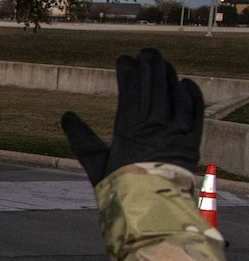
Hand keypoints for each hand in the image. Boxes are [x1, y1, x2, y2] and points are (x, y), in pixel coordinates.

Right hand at [61, 48, 203, 185]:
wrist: (150, 208)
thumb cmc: (119, 187)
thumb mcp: (95, 164)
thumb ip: (81, 139)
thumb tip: (66, 115)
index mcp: (130, 128)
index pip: (131, 89)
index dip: (128, 71)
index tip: (123, 59)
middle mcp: (155, 125)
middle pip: (155, 85)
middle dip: (150, 65)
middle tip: (144, 52)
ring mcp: (177, 131)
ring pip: (174, 93)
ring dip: (168, 74)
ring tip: (161, 62)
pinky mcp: (192, 140)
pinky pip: (195, 110)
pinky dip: (191, 94)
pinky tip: (185, 83)